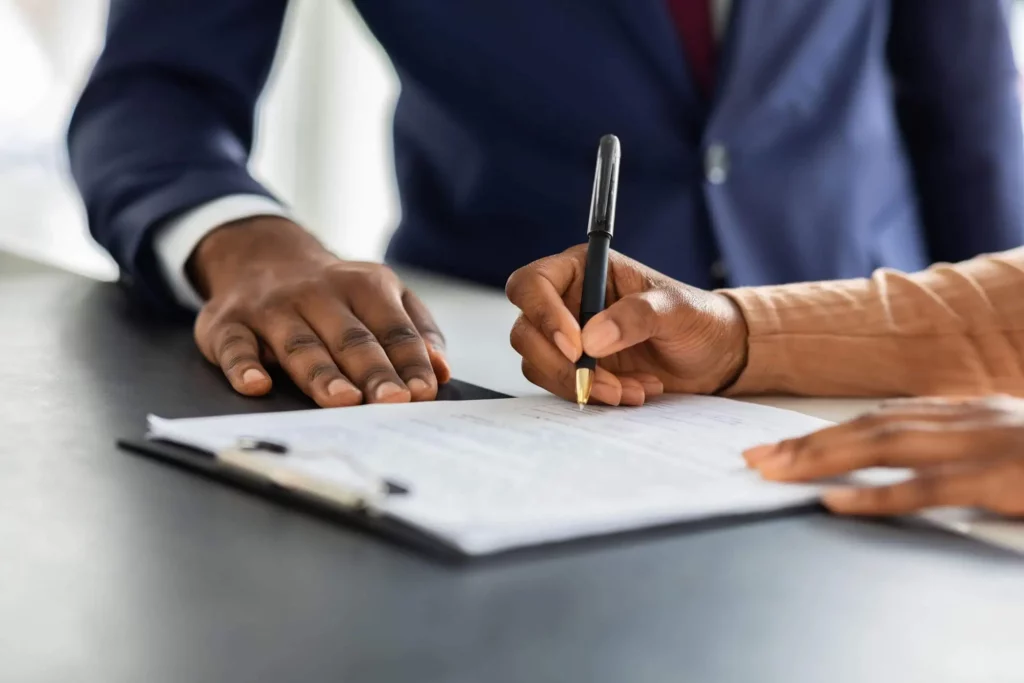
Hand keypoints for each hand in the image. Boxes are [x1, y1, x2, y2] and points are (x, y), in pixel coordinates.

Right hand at [190, 217, 449, 406]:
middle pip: (350, 338)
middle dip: (372, 371)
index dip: (410, 360)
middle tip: (391, 401)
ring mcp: (271, 308)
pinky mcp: (228, 324)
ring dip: (321, 373)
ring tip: (342, 400)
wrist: (259, 255)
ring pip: (300, 344)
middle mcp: (317, 293)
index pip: (393, 328)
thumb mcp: (382, 295)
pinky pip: (235, 346)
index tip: (424, 391)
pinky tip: (257, 386)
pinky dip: (243, 366)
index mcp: (364, 285)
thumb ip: (416, 329)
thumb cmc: (334, 293)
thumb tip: (441, 369)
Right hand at [505, 245, 747, 405]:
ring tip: (632, 389)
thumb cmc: (697, 319)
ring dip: (583, 384)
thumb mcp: (675, 310)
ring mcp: (567, 337)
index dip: (542, 314)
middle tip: (604, 382)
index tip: (576, 346)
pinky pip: (561, 386)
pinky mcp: (575, 368)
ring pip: (539, 364)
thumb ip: (636, 316)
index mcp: (583, 269)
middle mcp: (566, 301)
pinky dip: (593, 395)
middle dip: (561, 364)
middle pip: (526, 331)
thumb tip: (591, 339)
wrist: (714, 356)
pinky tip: (633, 391)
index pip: (532, 284)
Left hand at [744, 395, 1023, 516]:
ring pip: (887, 446)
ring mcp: (985, 446)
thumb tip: (913, 465)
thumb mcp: (1014, 449)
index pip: (883, 418)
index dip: (829, 431)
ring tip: (776, 471)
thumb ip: (964, 451)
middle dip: (809, 442)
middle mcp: (971, 420)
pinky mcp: (1003, 479)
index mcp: (971, 413)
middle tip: (758, 458)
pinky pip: (929, 487)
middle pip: (871, 426)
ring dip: (824, 457)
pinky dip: (877, 494)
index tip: (782, 445)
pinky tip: (835, 501)